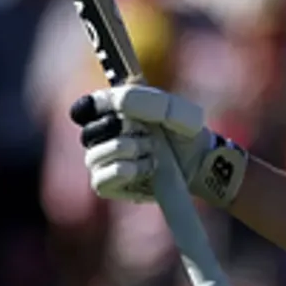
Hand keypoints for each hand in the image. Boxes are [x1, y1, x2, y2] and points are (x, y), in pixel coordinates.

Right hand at [70, 86, 247, 207]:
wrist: (200, 162)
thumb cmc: (184, 132)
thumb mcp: (175, 110)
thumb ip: (148, 100)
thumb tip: (119, 102)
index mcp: (112, 112)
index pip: (85, 107)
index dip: (92, 106)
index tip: (114, 108)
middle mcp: (102, 137)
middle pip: (88, 132)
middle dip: (118, 129)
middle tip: (145, 131)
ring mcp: (104, 163)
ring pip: (94, 156)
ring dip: (128, 149)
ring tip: (153, 150)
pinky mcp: (109, 186)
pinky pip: (100, 179)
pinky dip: (125, 171)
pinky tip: (147, 167)